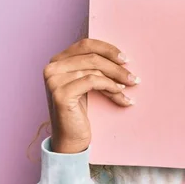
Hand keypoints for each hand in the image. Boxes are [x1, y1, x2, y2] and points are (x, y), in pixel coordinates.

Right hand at [43, 38, 138, 152]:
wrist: (71, 139)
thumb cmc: (80, 111)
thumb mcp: (87, 83)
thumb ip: (95, 67)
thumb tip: (122, 58)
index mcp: (57, 61)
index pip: (86, 44)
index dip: (108, 49)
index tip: (125, 59)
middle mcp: (52, 68)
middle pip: (92, 56)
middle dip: (116, 66)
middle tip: (133, 77)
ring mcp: (53, 80)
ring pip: (94, 69)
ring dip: (116, 79)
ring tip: (127, 88)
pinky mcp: (60, 93)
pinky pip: (93, 81)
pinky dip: (110, 86)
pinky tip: (120, 94)